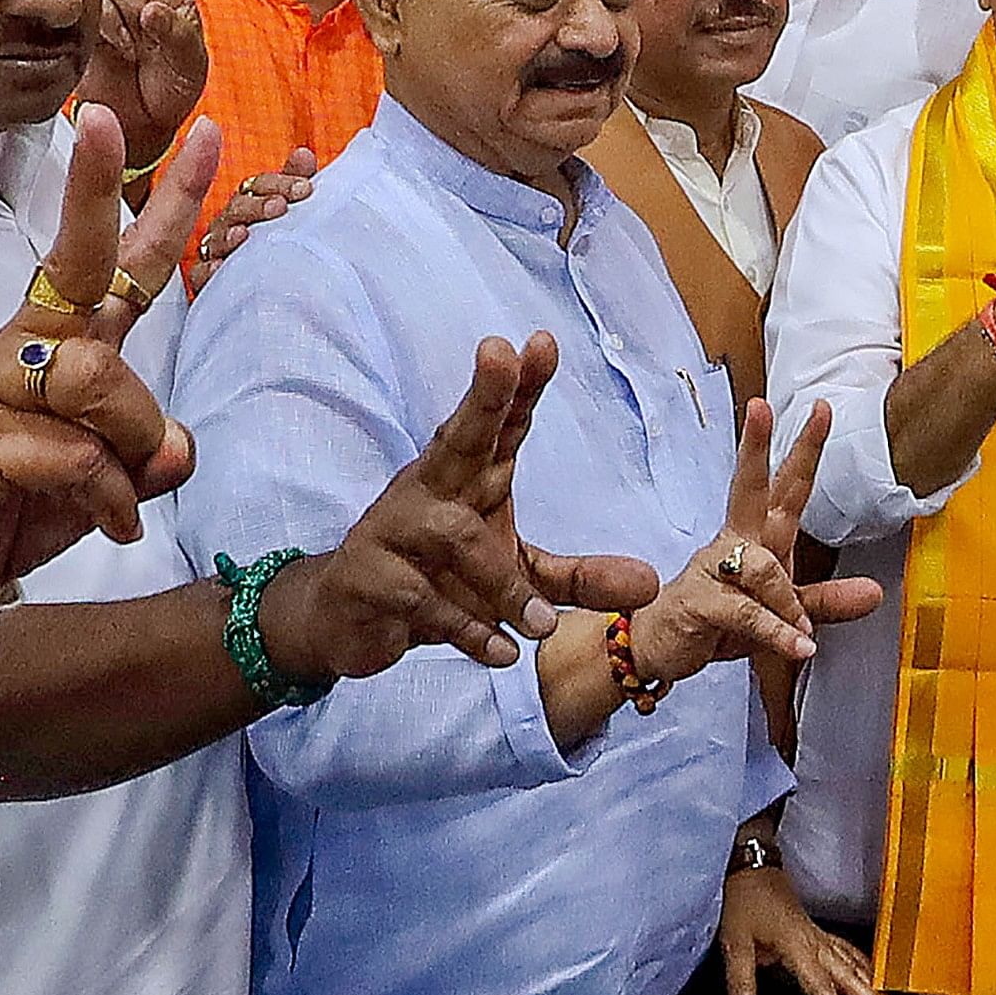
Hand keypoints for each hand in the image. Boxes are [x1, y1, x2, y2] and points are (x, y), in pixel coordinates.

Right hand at [0, 107, 218, 620]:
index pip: (114, 263)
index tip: (204, 136)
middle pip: (76, 263)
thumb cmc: (14, 507)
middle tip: (123, 121)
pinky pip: (75, 455)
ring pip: (98, 380)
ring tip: (120, 495)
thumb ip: (147, 456)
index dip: (162, 205)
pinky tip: (107, 526)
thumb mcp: (104, 482)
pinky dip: (108, 498)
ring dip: (131, 443)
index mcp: (54, 344)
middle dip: (99, 190)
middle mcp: (20, 349)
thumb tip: (178, 447)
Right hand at [82, 0, 209, 170]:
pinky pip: (85, 8)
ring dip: (117, 1)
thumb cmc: (171, 95)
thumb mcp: (190, 66)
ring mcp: (108, 4)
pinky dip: (101, 26)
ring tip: (133, 45)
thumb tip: (155, 7)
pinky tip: (115, 48)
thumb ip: (179, 35)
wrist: (135, 131)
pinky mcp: (83, 23)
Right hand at [184, 147, 314, 299]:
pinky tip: (219, 268)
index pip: (258, 186)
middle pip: (237, 208)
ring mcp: (216, 252)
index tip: (304, 189)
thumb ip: (295, 185)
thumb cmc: (281, 248)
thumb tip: (303, 154)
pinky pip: (201, 274)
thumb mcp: (293, 215)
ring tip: (244, 235)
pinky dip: (209, 270)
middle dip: (257, 206)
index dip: (279, 183)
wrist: (276, 297)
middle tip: (279, 207)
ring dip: (230, 235)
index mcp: (251, 206)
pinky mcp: (206, 281)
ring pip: (217, 238)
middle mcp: (230, 225)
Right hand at [256, 333, 670, 678]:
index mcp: (463, 477)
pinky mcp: (370, 578)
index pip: (496, 424)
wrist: (344, 621)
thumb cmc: (438, 579)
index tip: (540, 342)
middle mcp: (428, 489)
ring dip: (504, 584)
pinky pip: (425, 599)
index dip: (516, 385)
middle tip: (498, 350)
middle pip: (457, 435)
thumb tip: (652, 585)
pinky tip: (503, 653)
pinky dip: (470, 630)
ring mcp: (392, 529)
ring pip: (455, 535)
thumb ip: (579, 580)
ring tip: (541, 625)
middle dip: (481, 395)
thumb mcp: (515, 577)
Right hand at [628, 401, 883, 684]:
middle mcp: (735, 542)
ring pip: (761, 567)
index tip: (823, 408)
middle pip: (749, 487)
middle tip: (761, 407)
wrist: (659, 646)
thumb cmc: (718, 617)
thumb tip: (876, 594)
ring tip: (803, 632)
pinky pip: (746, 613)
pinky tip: (798, 646)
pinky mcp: (699, 602)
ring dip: (787, 602)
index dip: (805, 448)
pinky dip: (776, 631)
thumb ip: (826, 600)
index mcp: (759, 536)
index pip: (785, 485)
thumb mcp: (782, 611)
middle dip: (756, 447)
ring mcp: (713, 568)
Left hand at [720, 863, 897, 994]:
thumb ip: (740, 981)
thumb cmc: (744, 900)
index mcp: (797, 946)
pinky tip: (872, 974)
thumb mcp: (735, 941)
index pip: (821, 986)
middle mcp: (815, 942)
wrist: (751, 865)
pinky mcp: (817, 931)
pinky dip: (864, 964)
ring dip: (874, 986)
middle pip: (849, 976)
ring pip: (854, 963)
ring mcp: (819, 935)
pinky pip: (847, 950)